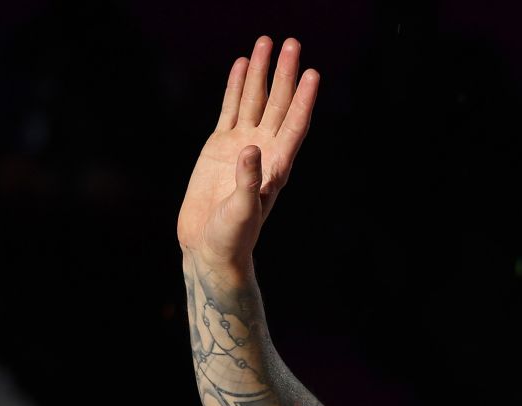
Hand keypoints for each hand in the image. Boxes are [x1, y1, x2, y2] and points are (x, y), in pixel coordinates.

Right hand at [177, 37, 318, 269]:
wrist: (209, 246)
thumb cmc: (233, 236)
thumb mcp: (242, 211)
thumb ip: (248, 181)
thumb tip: (249, 148)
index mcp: (277, 166)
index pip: (295, 125)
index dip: (303, 99)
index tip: (312, 74)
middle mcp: (264, 150)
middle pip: (277, 104)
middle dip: (284, 74)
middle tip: (292, 43)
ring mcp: (242, 145)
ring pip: (254, 101)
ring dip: (261, 73)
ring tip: (266, 43)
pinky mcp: (220, 146)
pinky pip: (230, 109)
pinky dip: (236, 87)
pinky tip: (242, 65)